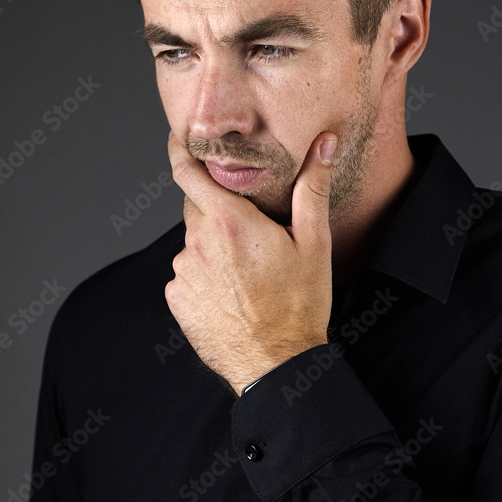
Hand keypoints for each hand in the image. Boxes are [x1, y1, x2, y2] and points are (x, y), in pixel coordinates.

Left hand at [164, 130, 336, 395]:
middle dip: (217, 210)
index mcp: (229, 222)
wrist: (276, 364)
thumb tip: (324, 144)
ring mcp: (183, 273)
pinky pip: (187, 274)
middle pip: (196, 208)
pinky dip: (204, 276)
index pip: (188, 173)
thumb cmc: (299, 304)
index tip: (177, 137)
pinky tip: (232, 293)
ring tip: (248, 273)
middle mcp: (197, 243)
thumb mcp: (314, 243)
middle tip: (251, 233)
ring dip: (212, 247)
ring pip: (193, 243)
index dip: (180, 150)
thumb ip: (312, 187)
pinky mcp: (177, 299)